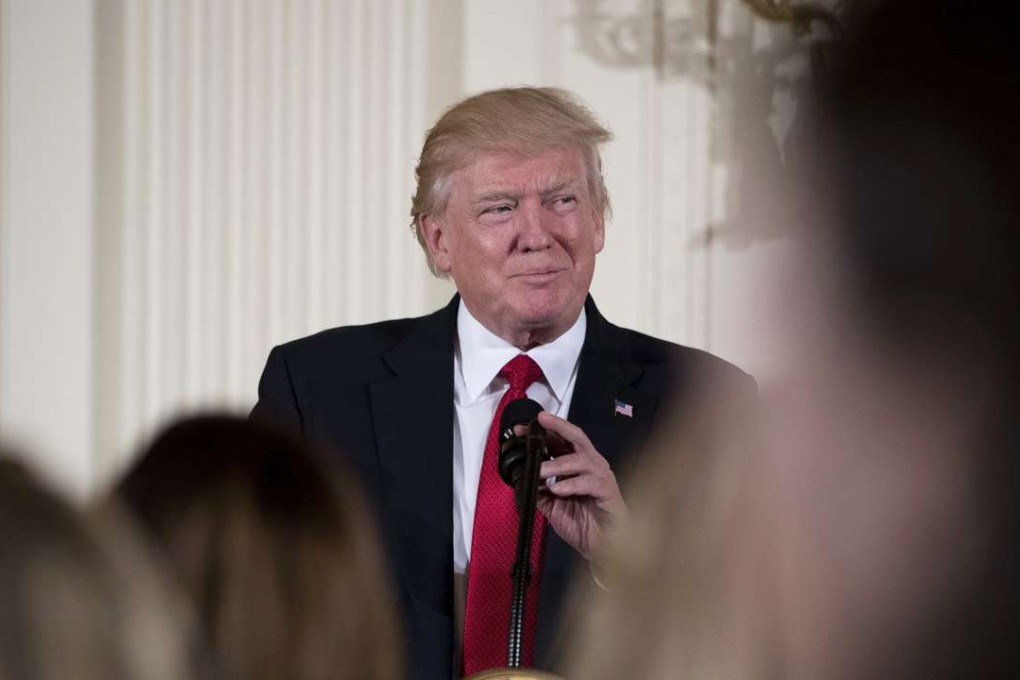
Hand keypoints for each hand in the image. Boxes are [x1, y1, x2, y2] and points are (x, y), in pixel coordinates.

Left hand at [535, 411, 627, 560]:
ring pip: (581, 459)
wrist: (603, 548)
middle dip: (557, 427)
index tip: (521, 429)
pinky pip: (589, 482)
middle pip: (576, 437)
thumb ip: (539, 491)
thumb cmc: (583, 524)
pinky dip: (571, 484)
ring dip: (558, 463)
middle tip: (540, 423)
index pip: (559, 441)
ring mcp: (600, 477)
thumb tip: (523, 478)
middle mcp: (590, 466)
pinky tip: (558, 489)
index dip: (541, 433)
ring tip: (542, 470)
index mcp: (576, 466)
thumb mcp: (552, 506)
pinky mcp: (607, 491)